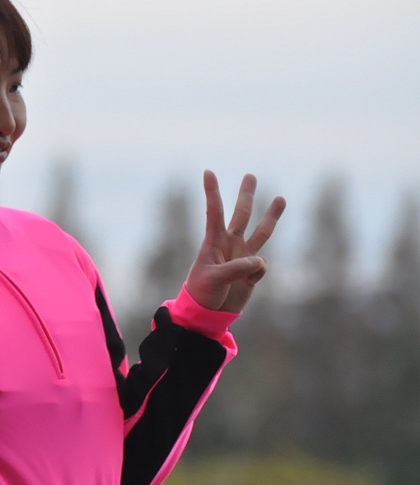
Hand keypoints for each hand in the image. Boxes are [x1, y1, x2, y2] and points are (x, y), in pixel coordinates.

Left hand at [185, 170, 286, 312]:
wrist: (209, 313)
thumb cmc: (202, 292)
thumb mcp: (214, 279)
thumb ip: (236, 269)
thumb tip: (260, 261)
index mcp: (213, 241)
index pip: (214, 212)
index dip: (212, 192)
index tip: (208, 171)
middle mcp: (229, 244)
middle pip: (241, 214)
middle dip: (246, 195)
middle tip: (250, 175)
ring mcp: (242, 256)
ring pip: (261, 231)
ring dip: (271, 216)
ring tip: (282, 198)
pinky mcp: (252, 271)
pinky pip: (262, 266)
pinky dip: (258, 273)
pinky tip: (247, 281)